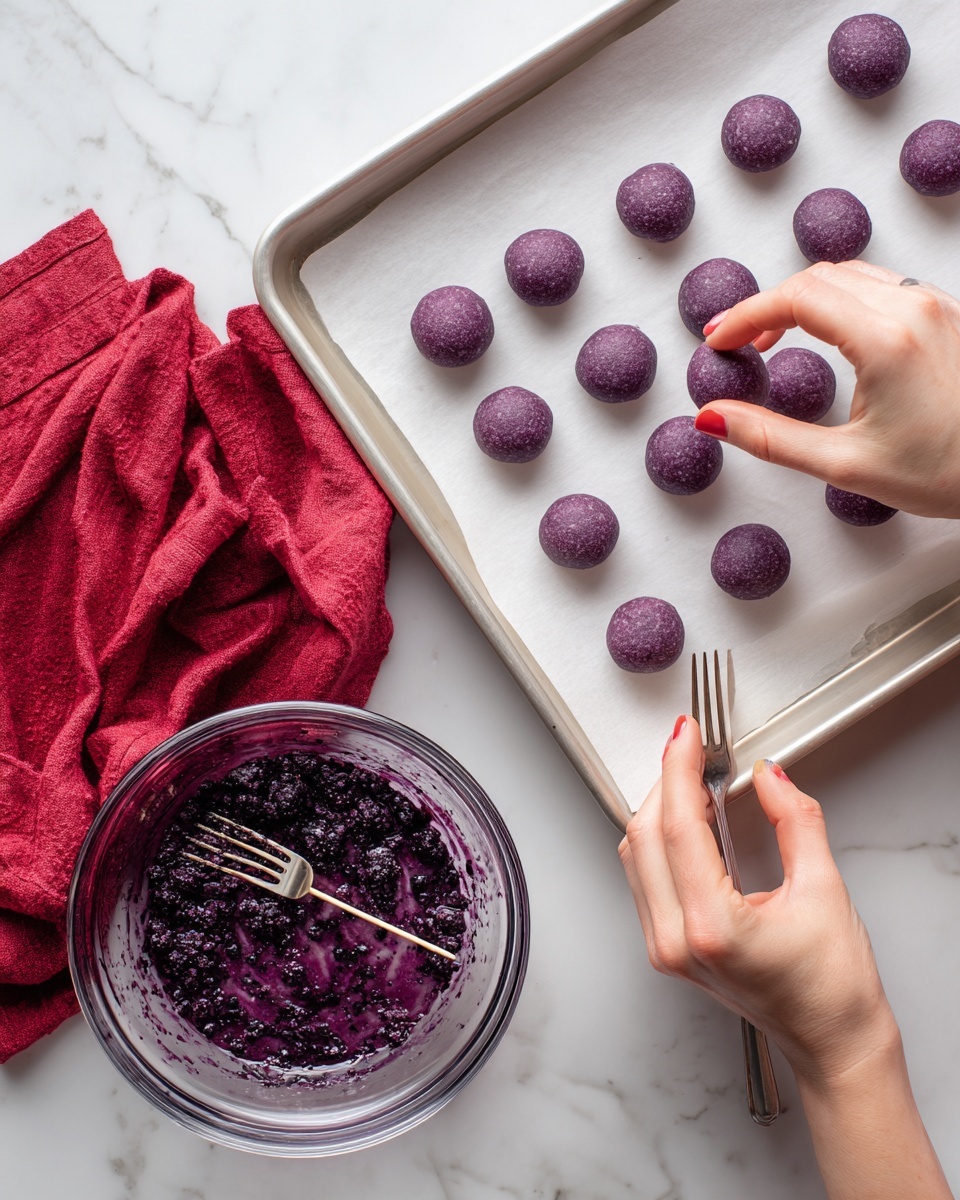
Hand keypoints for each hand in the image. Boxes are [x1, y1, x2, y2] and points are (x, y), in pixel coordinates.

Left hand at [618, 716, 895, 1084]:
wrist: (831, 1041)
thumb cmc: (833, 988)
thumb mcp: (824, 890)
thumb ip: (795, 822)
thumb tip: (770, 777)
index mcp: (711, 928)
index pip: (677, 828)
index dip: (678, 770)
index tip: (686, 735)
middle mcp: (675, 941)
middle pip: (644, 836)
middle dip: (665, 783)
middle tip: (691, 749)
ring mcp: (664, 949)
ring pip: (636, 856)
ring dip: (658, 809)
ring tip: (690, 779)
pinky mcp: (665, 949)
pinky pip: (644, 877)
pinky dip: (659, 839)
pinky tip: (685, 819)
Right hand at [695, 260, 959, 518]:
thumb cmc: (949, 471)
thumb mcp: (845, 464)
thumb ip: (770, 437)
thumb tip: (714, 417)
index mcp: (886, 339)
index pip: (796, 298)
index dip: (746, 315)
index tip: (719, 341)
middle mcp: (913, 309)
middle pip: (818, 278)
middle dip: (768, 305)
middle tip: (737, 341)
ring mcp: (935, 306)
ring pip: (850, 275)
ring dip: (804, 298)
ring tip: (774, 336)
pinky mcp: (948, 314)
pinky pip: (882, 286)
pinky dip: (839, 298)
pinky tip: (827, 331)